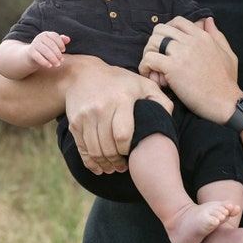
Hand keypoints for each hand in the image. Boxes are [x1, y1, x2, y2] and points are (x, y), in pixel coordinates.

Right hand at [28, 31, 70, 67]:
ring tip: (57, 64)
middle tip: (62, 60)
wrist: (32, 55)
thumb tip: (68, 39)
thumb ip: (61, 41)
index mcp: (46, 34)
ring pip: (45, 51)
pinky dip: (44, 62)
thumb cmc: (46, 49)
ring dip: (53, 58)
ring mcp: (34, 44)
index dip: (60, 43)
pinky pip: (38, 57)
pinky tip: (50, 66)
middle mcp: (40, 37)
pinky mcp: (31, 52)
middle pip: (51, 44)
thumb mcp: (54, 44)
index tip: (64, 50)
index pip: (55, 36)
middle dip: (58, 53)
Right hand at [64, 58, 172, 174]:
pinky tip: (99, 167)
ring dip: (105, 164)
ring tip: (113, 168)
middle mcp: (101, 107)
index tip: (133, 152)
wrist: (83, 74)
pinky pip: (82, 149)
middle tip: (124, 167)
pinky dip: (90, 162)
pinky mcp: (74, 122)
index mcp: (121, 99)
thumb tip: (167, 121)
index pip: (123, 135)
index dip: (128, 150)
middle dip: (117, 162)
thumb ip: (161, 101)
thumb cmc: (120, 82)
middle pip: (108, 147)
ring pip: (95, 151)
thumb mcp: (143, 84)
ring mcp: (85, 115)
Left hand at [139, 17, 242, 122]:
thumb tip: (208, 20)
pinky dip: (145, 67)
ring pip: (153, 41)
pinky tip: (152, 76)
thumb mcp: (227, 53)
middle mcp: (191, 41)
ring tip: (153, 69)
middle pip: (161, 29)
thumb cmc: (226, 82)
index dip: (167, 30)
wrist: (225, 102)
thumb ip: (216, 35)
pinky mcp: (173, 68)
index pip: (177, 21)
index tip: (166, 45)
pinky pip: (149, 59)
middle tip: (157, 57)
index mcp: (202, 36)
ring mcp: (181, 53)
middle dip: (155, 42)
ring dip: (149, 54)